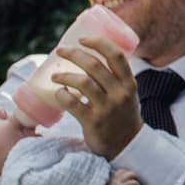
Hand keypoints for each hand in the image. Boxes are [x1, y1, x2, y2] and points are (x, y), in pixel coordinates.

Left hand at [49, 34, 142, 157]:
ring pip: (82, 83)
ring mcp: (107, 108)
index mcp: (129, 83)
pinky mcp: (93, 123)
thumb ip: (115, 78)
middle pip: (94, 66)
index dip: (98, 43)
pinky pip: (72, 104)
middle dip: (74, 54)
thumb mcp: (127, 93)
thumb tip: (90, 55)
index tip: (82, 39)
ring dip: (64, 76)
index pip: (116, 56)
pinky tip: (59, 93)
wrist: (126, 145)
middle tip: (60, 51)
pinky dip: (61, 95)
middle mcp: (120, 93)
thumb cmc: (122, 114)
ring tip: (55, 76)